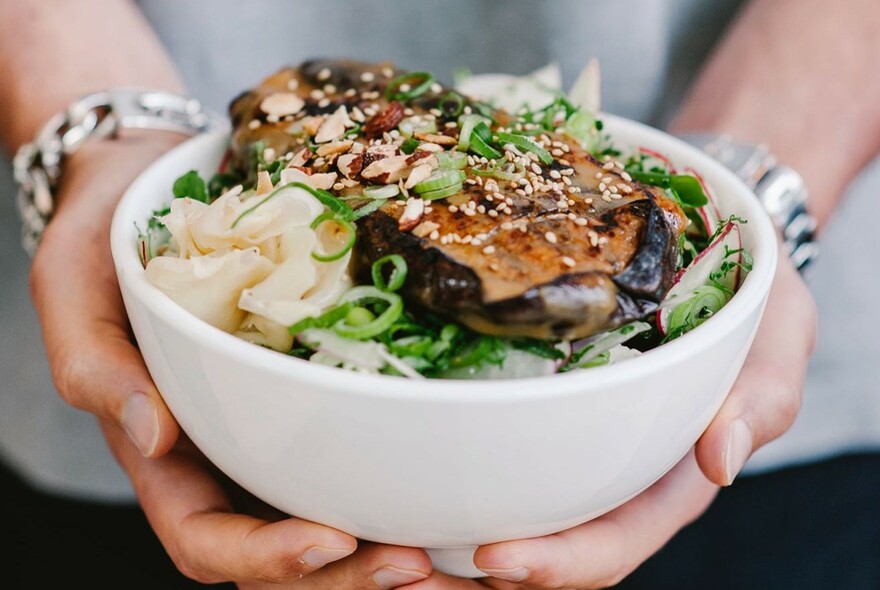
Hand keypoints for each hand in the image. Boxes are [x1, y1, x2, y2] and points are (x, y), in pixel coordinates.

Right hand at [28, 134, 431, 587]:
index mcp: (165, 454)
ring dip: (383, 544)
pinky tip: (447, 475)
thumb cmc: (106, 236)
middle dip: (346, 572)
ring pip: (326, 513)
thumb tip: (155, 436)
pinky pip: (355, 447)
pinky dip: (398, 476)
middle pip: (281, 548)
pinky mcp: (314, 388)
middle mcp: (225, 454)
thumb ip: (94, 367)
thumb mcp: (74, 288)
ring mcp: (273, 427)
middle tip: (416, 562)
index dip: (265, 555)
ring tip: (446, 553)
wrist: (155, 185)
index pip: (207, 537)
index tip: (332, 537)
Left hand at [403, 257, 816, 588]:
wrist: (711, 255)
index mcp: (664, 479)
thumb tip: (721, 460)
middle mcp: (606, 475)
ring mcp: (565, 447)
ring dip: (435, 539)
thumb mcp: (774, 341)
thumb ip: (759, 400)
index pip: (613, 541)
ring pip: (499, 512)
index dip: (559, 561)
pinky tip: (382, 470)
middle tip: (397, 567)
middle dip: (470, 575)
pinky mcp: (527, 407)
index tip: (493, 556)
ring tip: (372, 544)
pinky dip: (431, 474)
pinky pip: (478, 451)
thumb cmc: (748, 302)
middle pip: (540, 547)